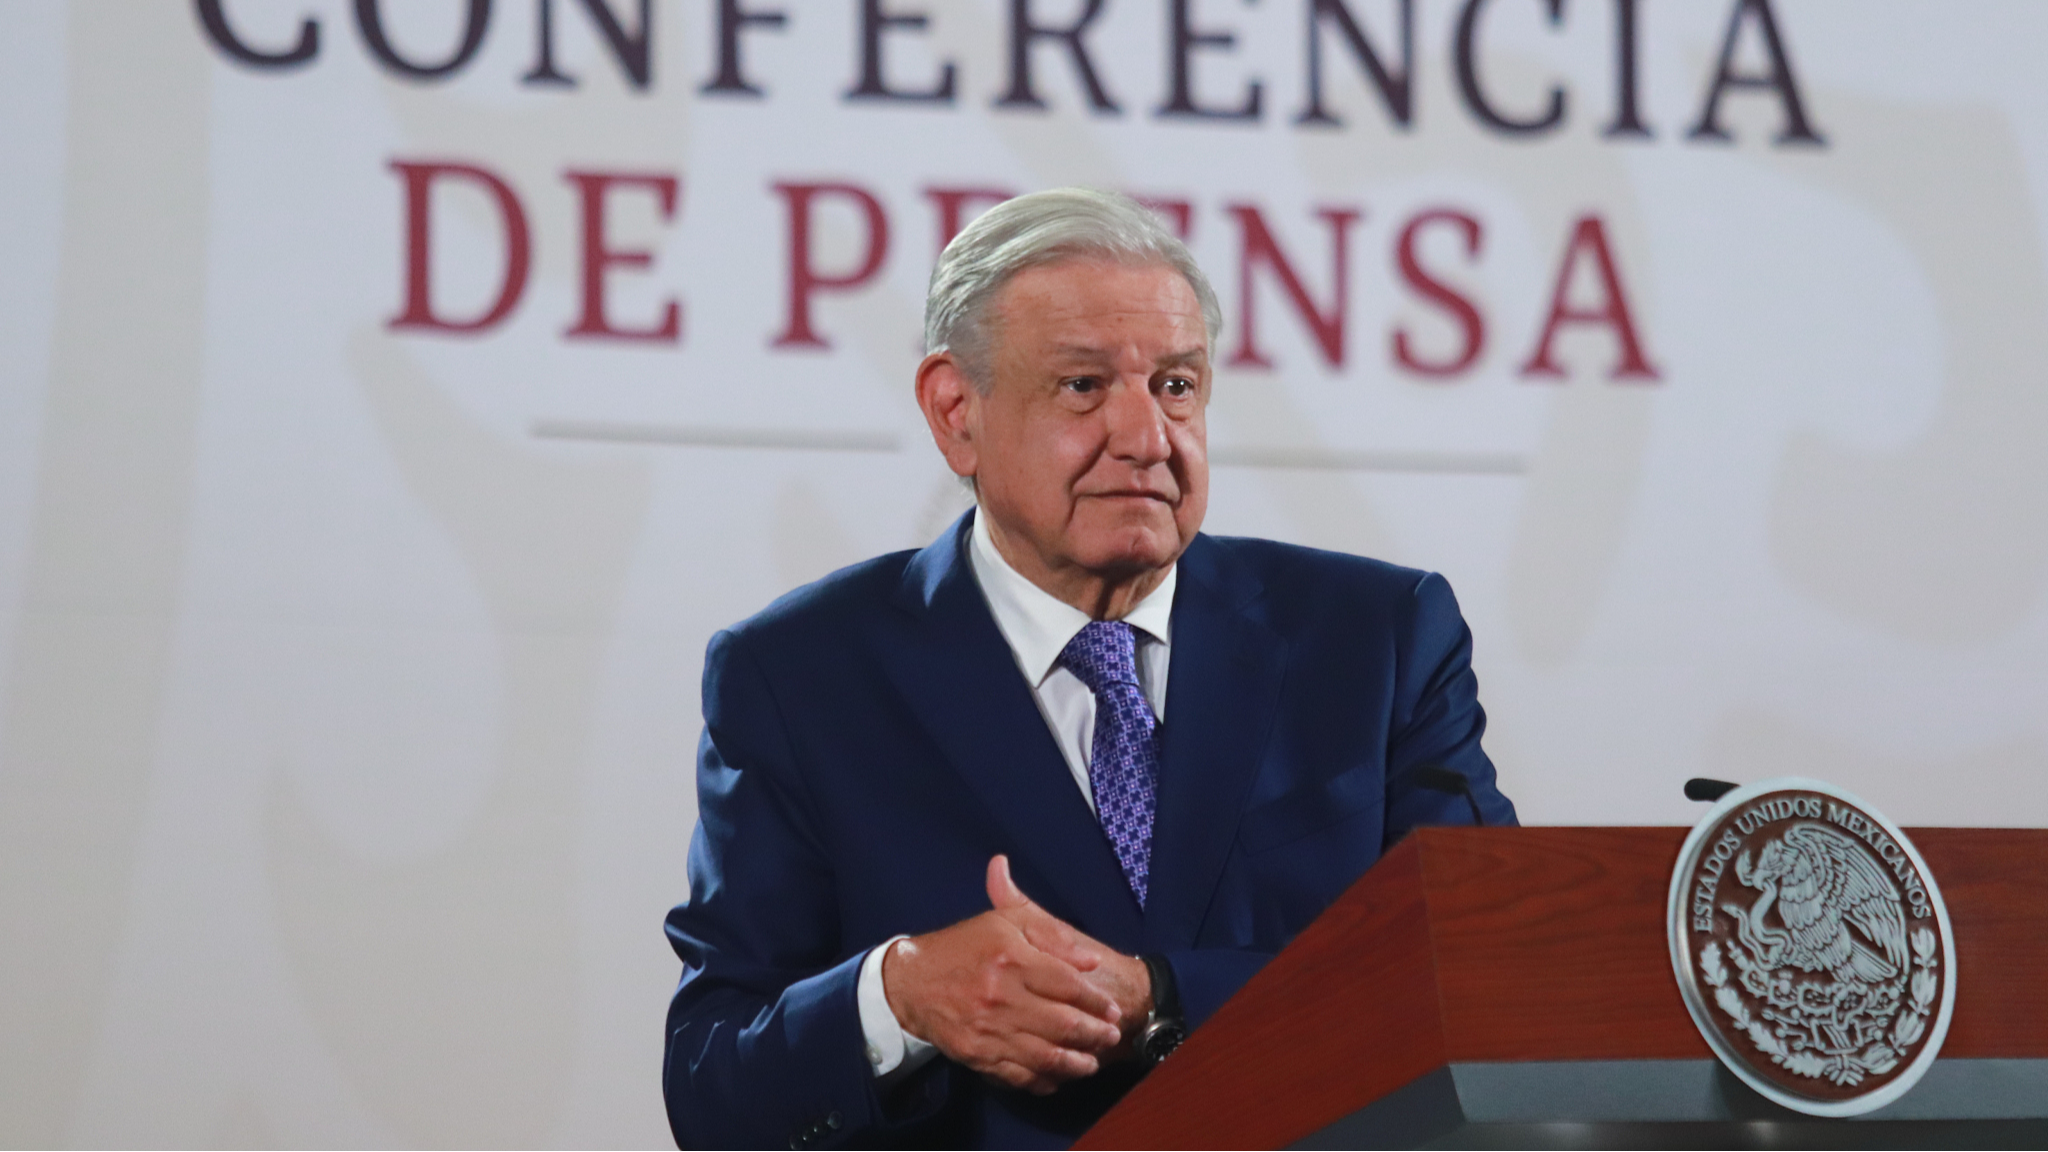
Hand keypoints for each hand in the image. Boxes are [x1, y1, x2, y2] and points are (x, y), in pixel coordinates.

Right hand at [882, 857, 1125, 1093]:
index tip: (1114, 1009)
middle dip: (1095, 1034)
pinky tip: (1058, 1077)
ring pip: (1045, 1055)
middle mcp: (1003, 997)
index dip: (1097, 1000)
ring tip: (1092, 1061)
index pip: (1069, 985)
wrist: (912, 981)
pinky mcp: (977, 1055)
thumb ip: (1050, 934)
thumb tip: (1089, 960)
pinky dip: (1043, 1080)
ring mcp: (990, 1030)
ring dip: (1076, 1062)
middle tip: (1113, 1036)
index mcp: (1012, 960)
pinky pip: (1018, 1075)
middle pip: (1063, 1024)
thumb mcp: (1006, 922)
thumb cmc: (964, 946)